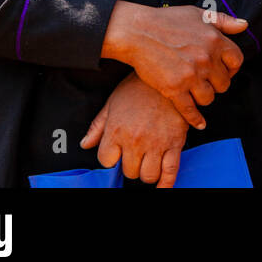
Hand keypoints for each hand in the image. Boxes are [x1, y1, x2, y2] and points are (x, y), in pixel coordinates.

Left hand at [81, 73, 188, 187]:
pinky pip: (171, 171)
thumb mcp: (113, 102)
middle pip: (128, 171)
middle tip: (135, 154)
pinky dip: (166, 183)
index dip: (110, 157)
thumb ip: (98, 126)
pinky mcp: (175, 143)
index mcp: (117, 130)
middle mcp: (135, 140)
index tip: (116, 151)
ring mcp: (156, 143)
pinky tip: (162, 186)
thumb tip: (85, 143)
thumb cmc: (139, 86)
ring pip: (148, 175)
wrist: (168, 74)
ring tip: (148, 161)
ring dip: (146, 173)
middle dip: (130, 165)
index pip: (106, 160)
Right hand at [100, 1, 246, 129]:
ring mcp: (191, 75)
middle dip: (217, 83)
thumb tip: (244, 25)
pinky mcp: (174, 89)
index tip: (225, 70)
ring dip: (205, 97)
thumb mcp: (199, 14)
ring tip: (197, 92)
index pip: (237, 61)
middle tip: (208, 82)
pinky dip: (196, 119)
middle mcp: (206, 59)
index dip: (232, 67)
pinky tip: (200, 123)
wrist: (137, 32)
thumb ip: (224, 21)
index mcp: (215, 41)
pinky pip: (190, 110)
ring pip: (209, 98)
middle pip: (224, 83)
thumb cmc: (167, 20)